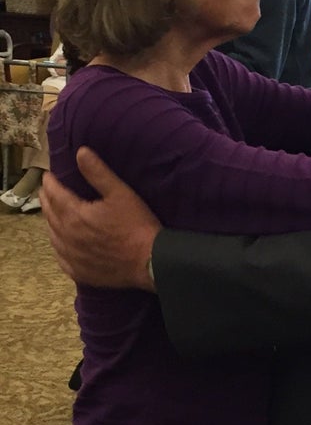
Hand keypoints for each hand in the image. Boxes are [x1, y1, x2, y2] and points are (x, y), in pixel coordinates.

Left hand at [40, 147, 160, 289]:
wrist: (150, 261)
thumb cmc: (136, 225)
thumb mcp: (120, 193)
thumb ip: (98, 172)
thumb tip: (81, 152)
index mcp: (74, 214)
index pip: (54, 194)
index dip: (50, 183)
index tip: (48, 176)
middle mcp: (67, 236)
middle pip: (50, 214)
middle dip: (47, 200)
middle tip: (46, 191)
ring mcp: (72, 257)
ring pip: (53, 236)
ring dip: (50, 222)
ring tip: (51, 214)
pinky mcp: (80, 272)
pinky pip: (61, 258)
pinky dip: (58, 247)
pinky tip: (61, 244)